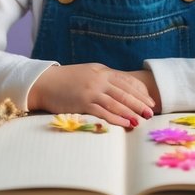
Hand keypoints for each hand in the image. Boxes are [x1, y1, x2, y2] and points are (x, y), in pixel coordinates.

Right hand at [28, 64, 155, 127]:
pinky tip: (125, 123)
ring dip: (131, 112)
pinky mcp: (82, 102)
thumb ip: (104, 79)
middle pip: (125, 92)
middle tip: (151, 112)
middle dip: (140, 103)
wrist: (43, 82)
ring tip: (141, 119)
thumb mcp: (88, 73)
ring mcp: (91, 91)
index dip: (140, 91)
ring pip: (116, 102)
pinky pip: (103, 112)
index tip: (150, 100)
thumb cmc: (66, 80)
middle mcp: (98, 79)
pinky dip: (116, 118)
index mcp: (102, 71)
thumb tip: (122, 89)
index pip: (126, 81)